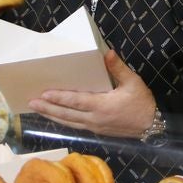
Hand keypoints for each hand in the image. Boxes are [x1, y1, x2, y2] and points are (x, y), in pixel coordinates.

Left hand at [29, 50, 155, 138]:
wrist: (151, 126)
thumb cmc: (142, 103)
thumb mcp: (133, 82)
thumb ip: (118, 68)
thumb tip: (107, 52)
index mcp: (102, 106)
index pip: (76, 102)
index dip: (60, 99)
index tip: (44, 94)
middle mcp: (95, 119)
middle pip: (67, 115)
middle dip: (48, 108)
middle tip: (31, 103)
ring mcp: (94, 127)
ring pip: (68, 123)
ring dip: (52, 116)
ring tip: (37, 110)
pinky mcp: (96, 130)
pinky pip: (75, 126)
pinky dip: (63, 121)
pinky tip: (55, 116)